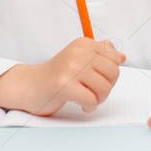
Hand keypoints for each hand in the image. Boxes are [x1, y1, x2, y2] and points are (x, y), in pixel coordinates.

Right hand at [0, 37, 125, 115]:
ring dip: (98, 99)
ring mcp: (70, 68)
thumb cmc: (57, 75)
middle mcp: (78, 52)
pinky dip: (89, 107)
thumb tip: (121, 56)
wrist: (29, 85)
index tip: (97, 78)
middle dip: (107, 87)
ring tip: (87, 98)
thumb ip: (100, 54)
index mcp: (84, 44)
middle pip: (113, 73)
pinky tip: (81, 105)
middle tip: (93, 92)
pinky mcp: (64, 85)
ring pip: (104, 88)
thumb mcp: (78, 58)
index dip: (111, 74)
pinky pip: (91, 100)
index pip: (115, 58)